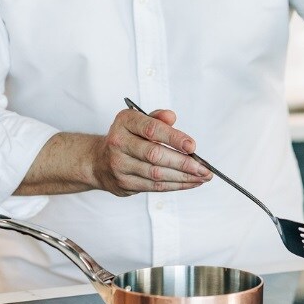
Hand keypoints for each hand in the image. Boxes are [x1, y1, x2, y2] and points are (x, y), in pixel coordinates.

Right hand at [91, 107, 211, 195]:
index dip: (174, 138)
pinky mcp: (124, 183)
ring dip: (183, 177)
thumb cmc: (128, 136)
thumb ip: (157, 118)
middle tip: (204, 168)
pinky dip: (175, 186)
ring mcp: (119, 165)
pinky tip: (190, 183)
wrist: (98, 161)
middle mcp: (118, 143)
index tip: (193, 146)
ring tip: (203, 177)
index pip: (152, 129)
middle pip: (155, 155)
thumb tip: (171, 117)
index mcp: (125, 122)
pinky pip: (154, 186)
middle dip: (183, 163)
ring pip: (156, 174)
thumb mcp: (139, 120)